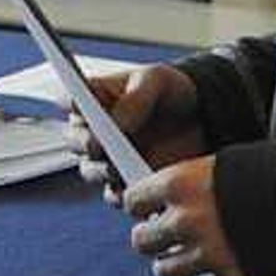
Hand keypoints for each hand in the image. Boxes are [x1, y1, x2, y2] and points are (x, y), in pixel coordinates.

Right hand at [74, 65, 207, 195]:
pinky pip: (115, 194)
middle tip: (99, 147)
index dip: (73, 107)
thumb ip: (134, 99)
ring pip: (90, 170)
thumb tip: (114, 123)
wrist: (204, 119)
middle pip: (76, 141)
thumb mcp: (156, 81)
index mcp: (95, 99)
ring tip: (117, 170)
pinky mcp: (127, 181)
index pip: (71, 101)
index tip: (83, 110)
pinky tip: (135, 190)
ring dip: (100, 172)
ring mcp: (110, 158)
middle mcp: (95, 130)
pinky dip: (122, 195)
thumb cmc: (173, 91)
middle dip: (85, 145)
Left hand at [120, 157, 249, 275]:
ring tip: (180, 262)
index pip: (133, 201)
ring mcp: (210, 254)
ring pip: (166, 273)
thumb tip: (167, 205)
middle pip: (143, 242)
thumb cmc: (268, 172)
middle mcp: (187, 221)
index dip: (140, 207)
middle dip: (150, 241)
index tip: (147, 210)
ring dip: (171, 269)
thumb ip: (189, 186)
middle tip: (160, 239)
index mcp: (179, 184)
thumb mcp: (219, 166)